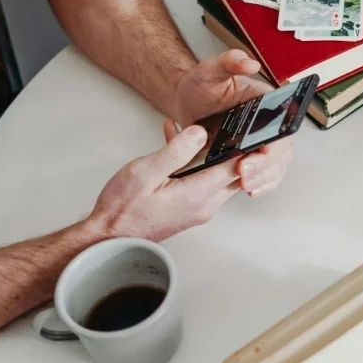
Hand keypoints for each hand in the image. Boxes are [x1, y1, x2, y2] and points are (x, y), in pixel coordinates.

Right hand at [89, 125, 241, 241]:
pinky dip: (196, 162)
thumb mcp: (146, 172)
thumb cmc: (123, 209)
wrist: (108, 238)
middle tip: (234, 124)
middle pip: (235, 172)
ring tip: (197, 128)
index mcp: (199, 194)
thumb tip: (200, 132)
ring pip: (218, 175)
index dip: (250, 148)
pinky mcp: (189, 207)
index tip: (255, 129)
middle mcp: (205, 203)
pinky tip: (176, 143)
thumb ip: (176, 151)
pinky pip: (202, 180)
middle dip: (236, 148)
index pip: (238, 168)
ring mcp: (199, 207)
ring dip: (211, 152)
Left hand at [170, 50, 293, 196]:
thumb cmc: (201, 86)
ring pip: (276, 166)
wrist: (188, 104)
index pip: (282, 124)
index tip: (262, 151)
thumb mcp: (210, 69)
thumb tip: (250, 63)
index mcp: (266, 104)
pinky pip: (265, 176)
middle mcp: (269, 125)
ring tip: (246, 185)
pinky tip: (250, 190)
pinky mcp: (249, 158)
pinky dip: (261, 185)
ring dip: (264, 178)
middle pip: (281, 150)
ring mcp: (260, 143)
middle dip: (266, 166)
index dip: (277, 141)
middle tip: (244, 173)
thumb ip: (229, 62)